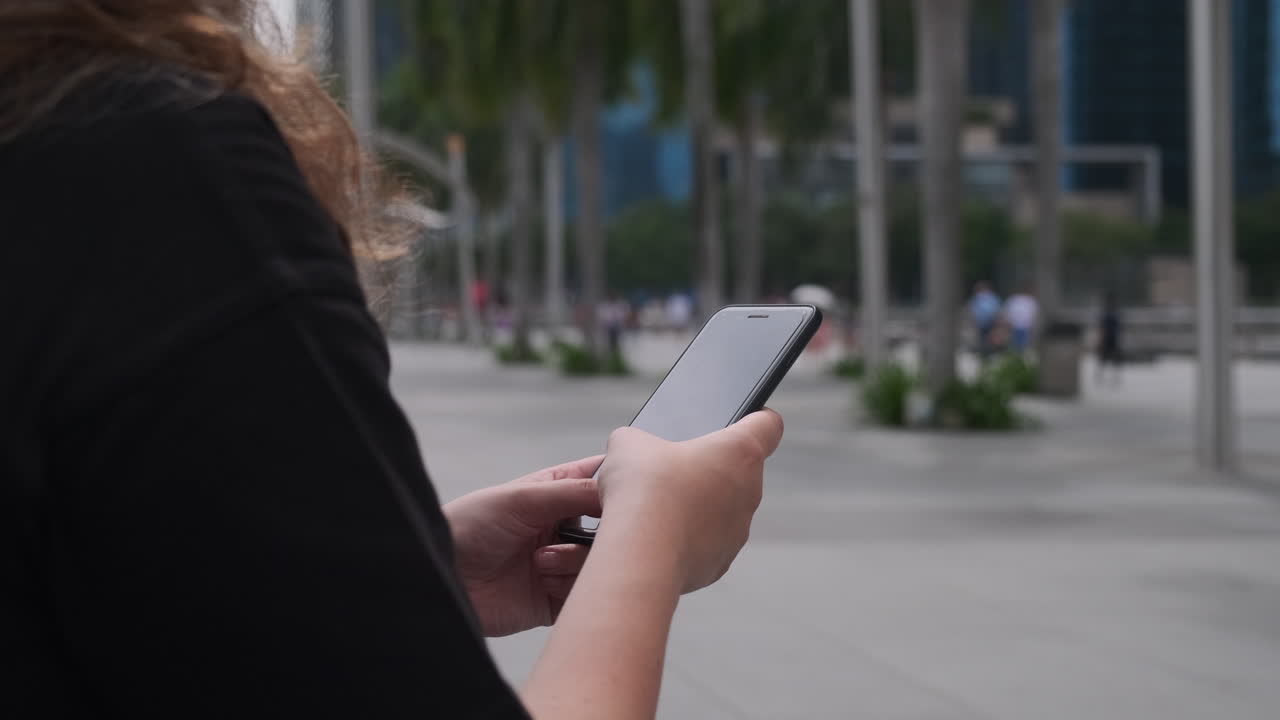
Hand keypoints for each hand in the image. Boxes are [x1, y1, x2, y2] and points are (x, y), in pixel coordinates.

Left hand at [443, 456, 602, 636]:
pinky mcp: (554, 599)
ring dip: (573, 561)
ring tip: (541, 562)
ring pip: (598, 563)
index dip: (615, 486)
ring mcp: (559, 564)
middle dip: (599, 533)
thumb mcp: (520, 498)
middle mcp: (559, 528)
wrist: (442, 580)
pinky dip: (570, 589)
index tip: (625, 495)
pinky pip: (583, 595)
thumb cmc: (466, 529)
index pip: (596, 482)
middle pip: (608, 528)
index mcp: (552, 495)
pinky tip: (543, 582)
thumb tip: (616, 490)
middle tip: (579, 535)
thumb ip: (571, 491)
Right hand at [596, 409, 783, 592]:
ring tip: (650, 504)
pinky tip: (651, 534)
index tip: (741, 418)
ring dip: (691, 504)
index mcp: (740, 452)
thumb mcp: (629, 444)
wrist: (640, 557)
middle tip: (668, 466)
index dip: (755, 417)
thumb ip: (639, 439)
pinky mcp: (719, 563)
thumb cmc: (643, 491)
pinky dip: (682, 537)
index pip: (768, 425)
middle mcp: (748, 492)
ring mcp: (737, 531)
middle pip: (735, 471)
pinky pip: (703, 542)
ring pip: (718, 510)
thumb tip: (634, 452)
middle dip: (703, 467)